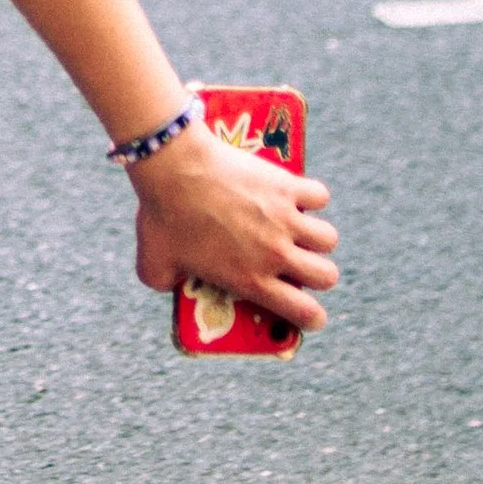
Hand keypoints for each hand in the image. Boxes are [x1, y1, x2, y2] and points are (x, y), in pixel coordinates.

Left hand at [129, 123, 338, 336]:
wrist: (174, 166)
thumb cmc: (162, 215)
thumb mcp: (153, 264)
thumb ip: (164, 283)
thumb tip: (169, 284)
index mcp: (251, 280)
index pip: (304, 312)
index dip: (312, 317)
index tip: (308, 312)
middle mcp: (275, 254)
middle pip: (327, 276)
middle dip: (317, 275)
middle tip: (299, 265)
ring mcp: (285, 219)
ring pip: (328, 239)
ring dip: (316, 237)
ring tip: (298, 230)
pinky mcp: (286, 187)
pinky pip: (319, 196)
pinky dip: (312, 196)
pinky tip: (294, 195)